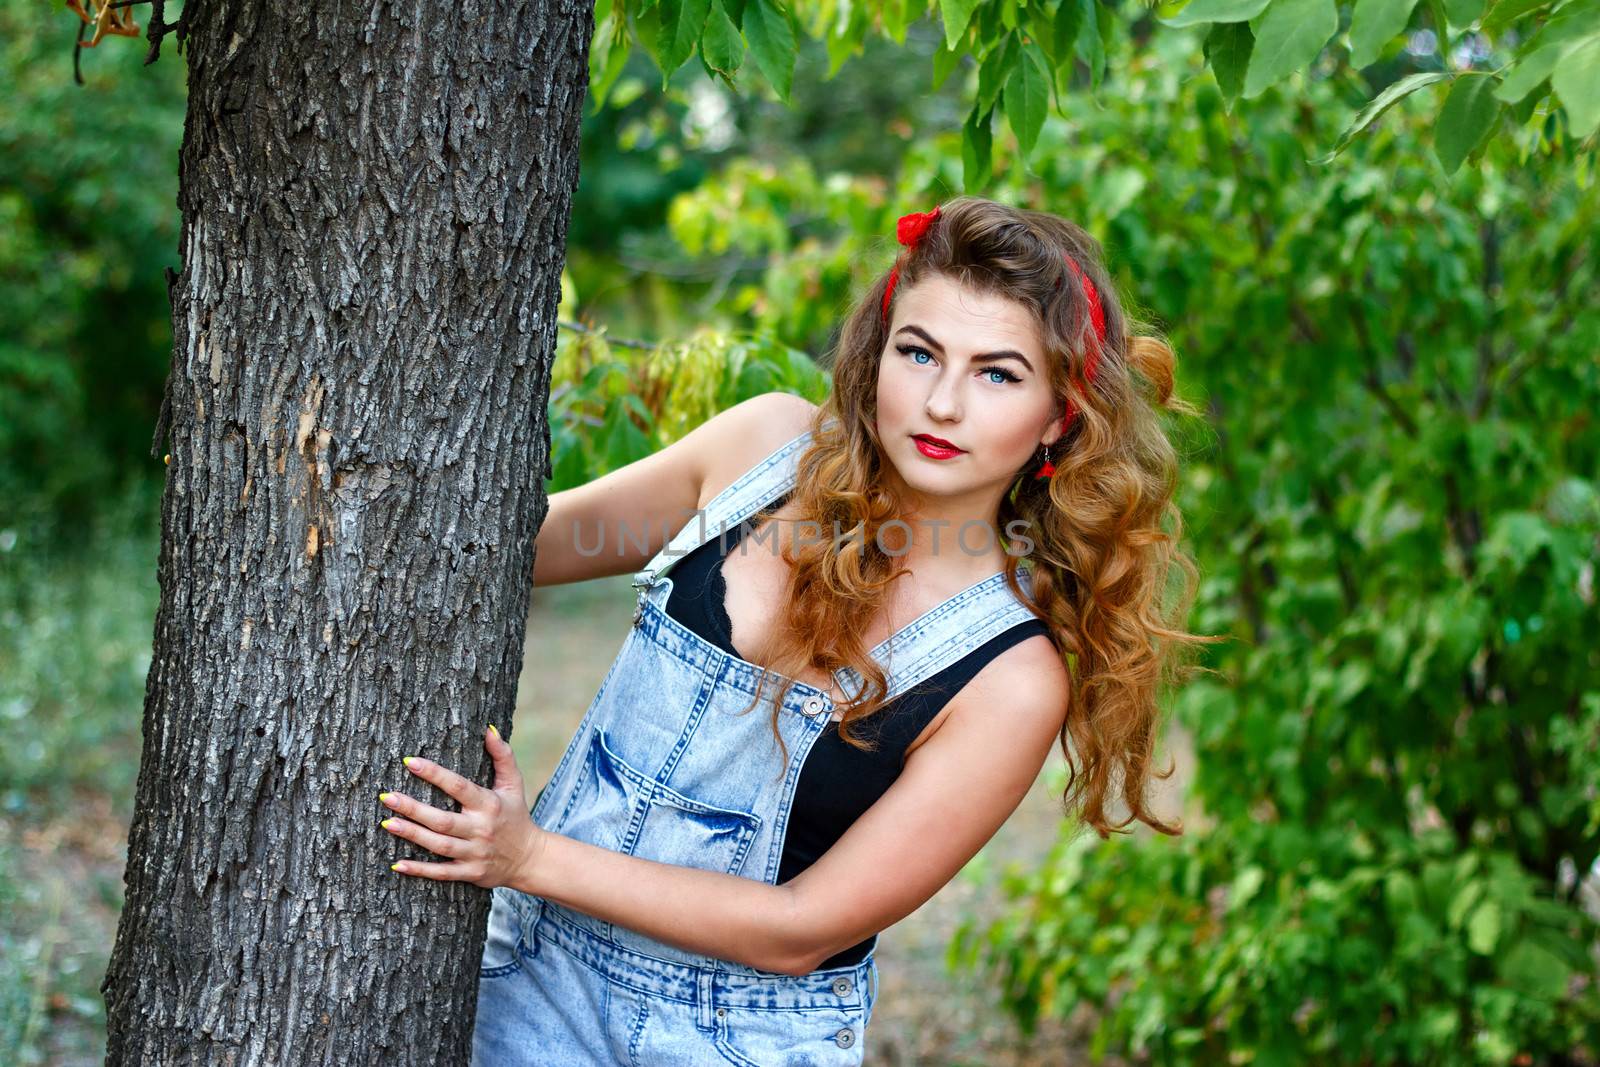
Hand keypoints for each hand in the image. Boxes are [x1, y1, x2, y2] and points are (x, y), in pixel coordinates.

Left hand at [380, 725, 546, 889]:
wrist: (530, 858)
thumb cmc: (516, 815)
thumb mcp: (514, 784)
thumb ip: (503, 755)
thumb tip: (488, 730)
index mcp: (489, 804)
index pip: (459, 787)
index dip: (435, 774)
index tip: (410, 762)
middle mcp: (481, 829)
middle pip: (442, 819)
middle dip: (413, 808)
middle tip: (387, 797)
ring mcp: (475, 853)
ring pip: (439, 845)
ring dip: (412, 835)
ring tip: (387, 822)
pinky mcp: (470, 873)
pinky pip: (442, 873)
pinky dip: (420, 870)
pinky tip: (398, 864)